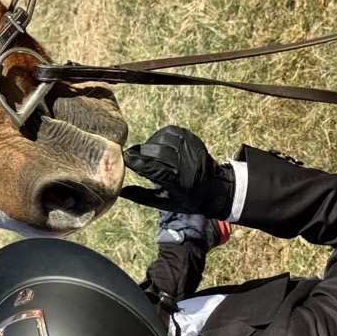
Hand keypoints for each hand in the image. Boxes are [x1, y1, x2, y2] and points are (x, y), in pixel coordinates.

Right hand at [120, 126, 234, 219]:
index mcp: (178, 183)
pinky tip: (159, 146)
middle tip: (134, 158)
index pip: (154, 169)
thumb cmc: (188, 199)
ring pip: (160, 139)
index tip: (124, 159)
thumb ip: (142, 196)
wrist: (216, 187)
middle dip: (141, 154)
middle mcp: (185, 163)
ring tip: (148, 154)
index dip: (138, 163)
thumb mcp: (165, 204)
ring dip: (150, 145)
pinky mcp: (191, 138)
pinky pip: (169, 131)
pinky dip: (160, 137)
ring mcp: (189, 148)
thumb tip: (120, 191)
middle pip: (155, 152)